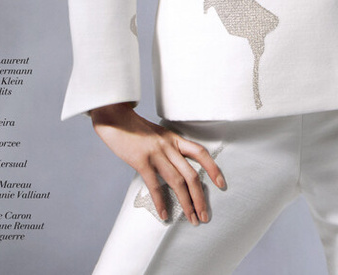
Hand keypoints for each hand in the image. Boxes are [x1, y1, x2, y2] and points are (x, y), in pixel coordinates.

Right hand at [89, 103, 224, 224]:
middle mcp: (169, 146)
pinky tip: (165, 214)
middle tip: (204, 215)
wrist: (115, 119)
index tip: (221, 184)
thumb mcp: (157, 134)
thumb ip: (168, 147)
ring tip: (191, 218)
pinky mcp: (141, 161)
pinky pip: (154, 185)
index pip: (200, 152)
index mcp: (174, 138)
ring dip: (186, 203)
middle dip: (200, 197)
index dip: (213, 168)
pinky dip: (161, 202)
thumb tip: (176, 165)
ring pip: (177, 182)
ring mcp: (156, 153)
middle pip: (192, 174)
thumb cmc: (135, 129)